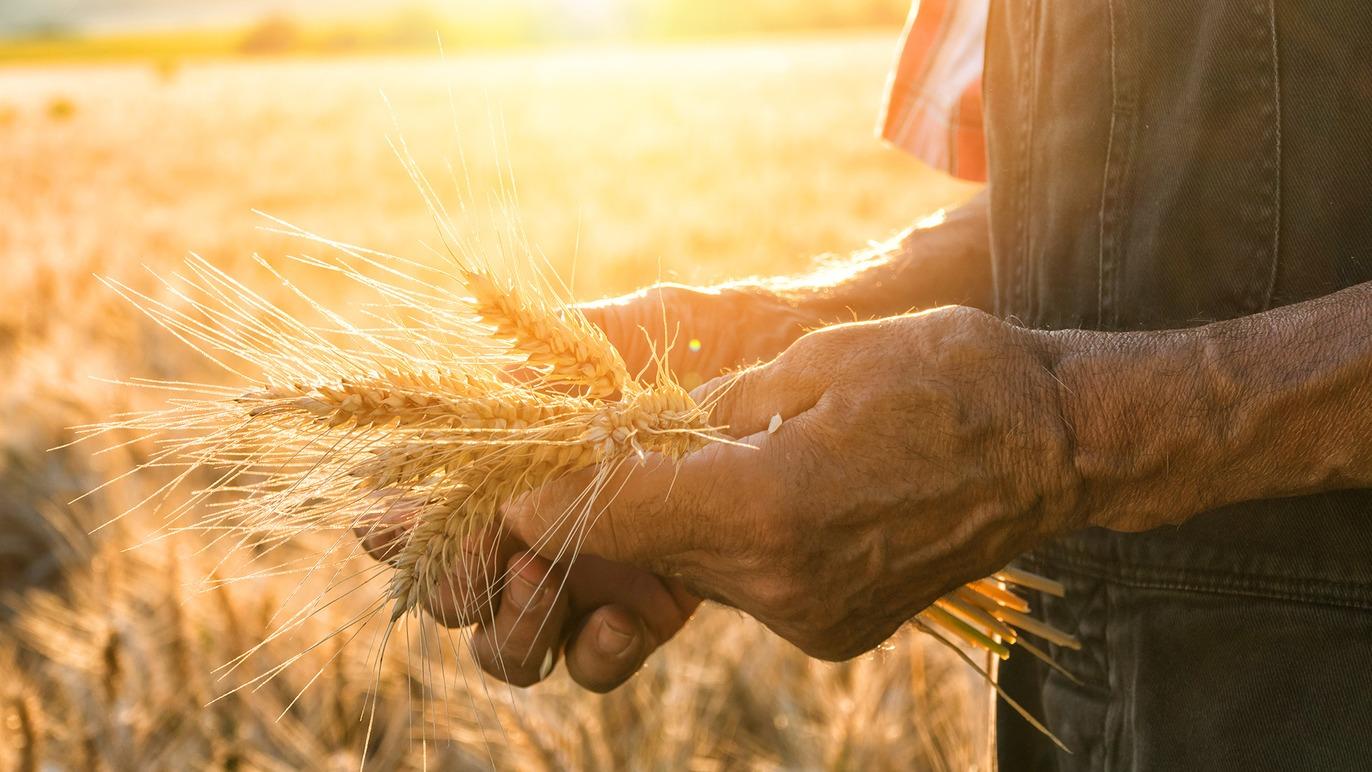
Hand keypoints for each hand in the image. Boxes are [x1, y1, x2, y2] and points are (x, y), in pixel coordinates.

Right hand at [358, 281, 815, 689]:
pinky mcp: (649, 604)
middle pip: (456, 592)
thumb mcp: (604, 338)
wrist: (791, 358)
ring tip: (546, 582)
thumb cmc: (694, 334)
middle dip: (454, 584)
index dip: (394, 528)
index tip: (392, 522)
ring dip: (511, 627)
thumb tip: (454, 410)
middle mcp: (538, 525)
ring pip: (512, 641)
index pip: (424, 512)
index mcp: (513, 463)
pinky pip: (596, 660)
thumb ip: (531, 376)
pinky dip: (594, 652)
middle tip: (487, 557)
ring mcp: (591, 569)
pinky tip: (624, 622)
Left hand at [505, 306, 1082, 660]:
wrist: (1055, 446)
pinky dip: (728, 543)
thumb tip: (624, 436)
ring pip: (693, 570)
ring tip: (677, 462)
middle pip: (645, 550)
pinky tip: (752, 492)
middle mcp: (781, 582)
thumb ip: (705, 414)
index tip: (509, 479)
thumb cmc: (942, 375)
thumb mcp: (810, 364)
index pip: (615, 512)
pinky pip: (746, 585)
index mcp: (768, 504)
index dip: (546, 495)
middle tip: (573, 461)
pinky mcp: (832, 629)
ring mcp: (810, 618)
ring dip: (670, 523)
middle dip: (602, 508)